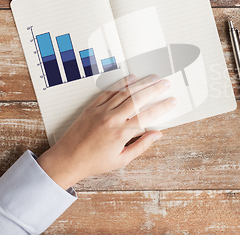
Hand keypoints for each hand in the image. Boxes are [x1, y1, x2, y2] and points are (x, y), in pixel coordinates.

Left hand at [37, 74, 176, 189]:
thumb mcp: (121, 160)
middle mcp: (112, 119)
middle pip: (138, 99)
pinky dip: (121, 84)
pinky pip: (109, 91)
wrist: (67, 159)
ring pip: (125, 92)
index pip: (147, 115)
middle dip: (154, 89)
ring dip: (141, 83)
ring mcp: (101, 111)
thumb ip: (141, 146)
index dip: (162, 107)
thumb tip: (157, 134)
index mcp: (121, 133)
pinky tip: (131, 78)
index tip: (172, 101)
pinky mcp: (92, 107)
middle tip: (166, 83)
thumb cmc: (95, 162)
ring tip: (153, 78)